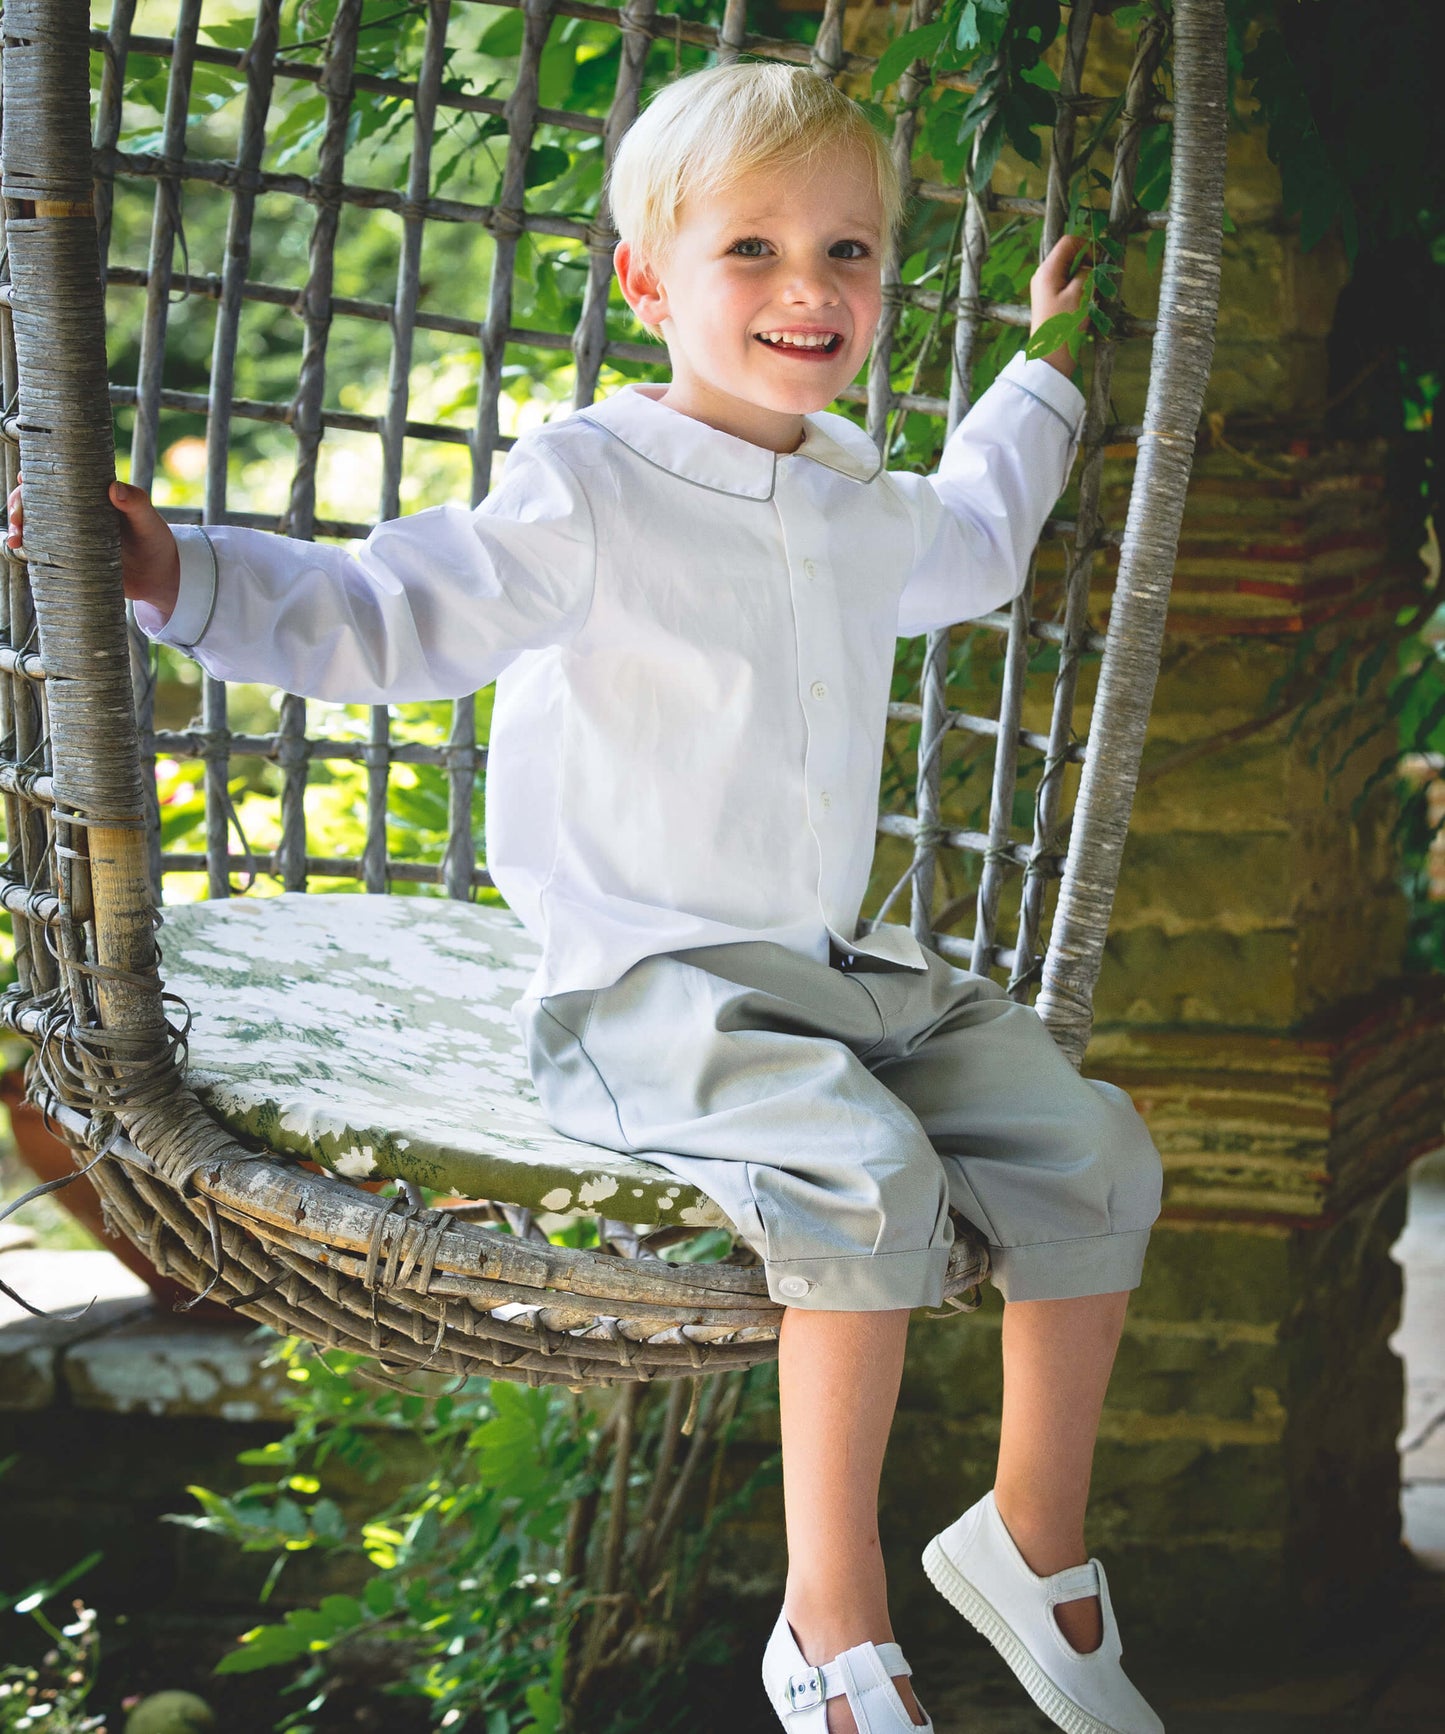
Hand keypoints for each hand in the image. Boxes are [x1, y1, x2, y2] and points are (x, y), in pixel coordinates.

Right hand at [7, 472, 180, 621]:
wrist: (160, 577)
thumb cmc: (155, 540)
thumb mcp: (148, 519)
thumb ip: (136, 502)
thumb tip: (114, 489)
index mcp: (89, 495)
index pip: (56, 479)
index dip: (35, 475)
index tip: (23, 478)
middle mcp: (74, 513)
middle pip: (35, 502)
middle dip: (18, 505)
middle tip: (17, 517)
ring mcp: (69, 536)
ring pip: (34, 526)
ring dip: (18, 529)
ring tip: (16, 540)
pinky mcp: (70, 559)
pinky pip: (43, 552)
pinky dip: (29, 551)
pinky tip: (22, 552)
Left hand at [1029, 234, 1092, 376]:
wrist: (1050, 357)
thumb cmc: (1063, 326)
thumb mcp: (1079, 294)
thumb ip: (1086, 272)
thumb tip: (1090, 265)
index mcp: (1047, 271)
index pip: (1068, 242)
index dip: (1087, 245)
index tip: (1099, 260)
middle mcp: (1043, 275)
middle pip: (1069, 256)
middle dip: (1087, 264)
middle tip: (1098, 281)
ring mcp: (1046, 288)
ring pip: (1071, 271)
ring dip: (1085, 278)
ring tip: (1092, 296)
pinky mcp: (1050, 299)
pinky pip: (1068, 285)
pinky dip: (1080, 289)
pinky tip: (1085, 304)